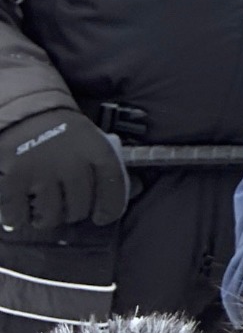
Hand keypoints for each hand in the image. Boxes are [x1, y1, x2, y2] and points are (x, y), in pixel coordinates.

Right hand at [0, 109, 128, 231]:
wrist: (28, 113)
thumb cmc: (67, 134)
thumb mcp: (95, 142)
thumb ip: (111, 166)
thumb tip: (138, 189)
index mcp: (98, 151)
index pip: (113, 188)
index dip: (111, 208)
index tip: (102, 217)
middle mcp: (73, 164)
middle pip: (80, 208)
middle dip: (75, 213)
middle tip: (66, 206)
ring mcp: (42, 173)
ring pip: (51, 217)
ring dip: (47, 219)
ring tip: (44, 211)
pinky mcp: (14, 180)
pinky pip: (18, 215)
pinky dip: (18, 218)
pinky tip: (21, 211)